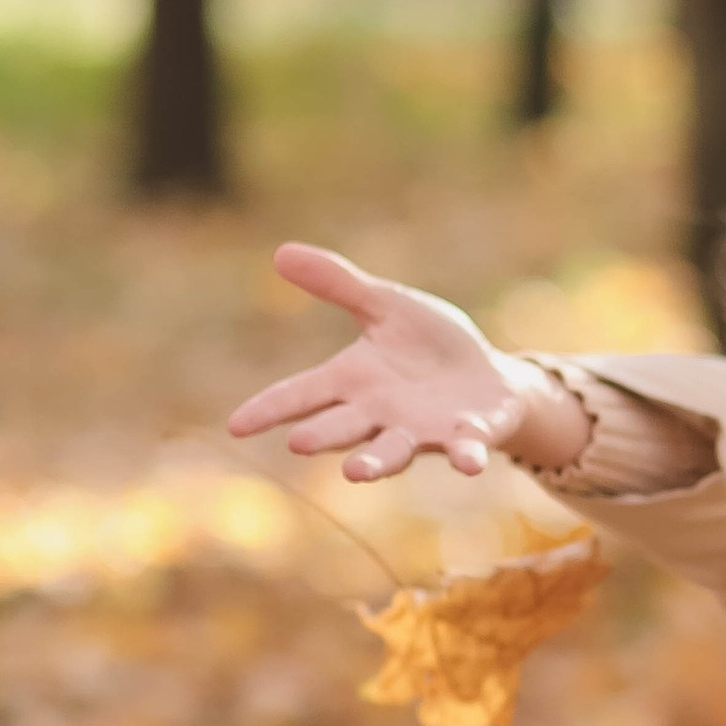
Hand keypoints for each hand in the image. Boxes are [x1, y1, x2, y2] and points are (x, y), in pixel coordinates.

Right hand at [228, 244, 590, 484]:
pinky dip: (467, 455)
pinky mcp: (467, 437)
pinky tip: (470, 463)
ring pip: (393, 451)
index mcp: (354, 380)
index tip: (236, 426)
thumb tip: (280, 253)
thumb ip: (339, 285)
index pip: (302, 394)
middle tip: (299, 442)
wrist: (489, 376)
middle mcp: (381, 413)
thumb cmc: (429, 345)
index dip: (270, 409)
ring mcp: (423, 430)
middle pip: (343, 427)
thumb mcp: (387, 306)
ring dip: (376, 462)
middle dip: (324, 435)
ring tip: (355, 472)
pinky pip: (465, 449)